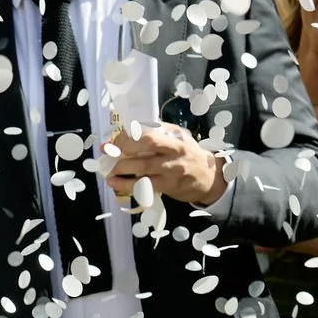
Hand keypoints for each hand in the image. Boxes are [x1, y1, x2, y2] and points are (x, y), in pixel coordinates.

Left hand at [103, 119, 224, 209]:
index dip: (128, 137)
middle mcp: (174, 155)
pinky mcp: (168, 187)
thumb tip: (128, 130)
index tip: (115, 140)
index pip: (148, 135)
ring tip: (109, 172)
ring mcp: (171, 172)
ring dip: (121, 171)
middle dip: (123, 152)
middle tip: (109, 154)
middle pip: (146, 151)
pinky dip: (128, 186)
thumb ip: (158, 131)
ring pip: (143, 171)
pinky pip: (145, 187)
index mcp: (175, 139)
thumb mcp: (179, 137)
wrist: (209, 177)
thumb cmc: (189, 154)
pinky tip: (116, 184)